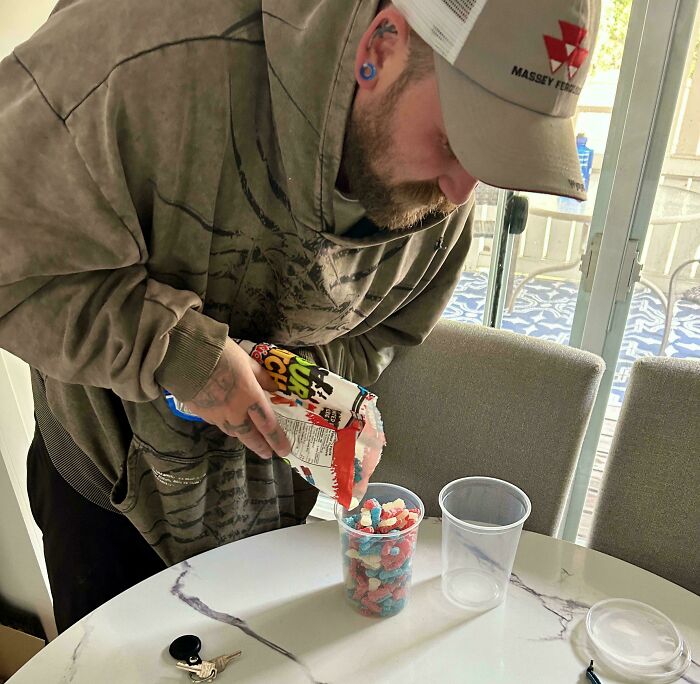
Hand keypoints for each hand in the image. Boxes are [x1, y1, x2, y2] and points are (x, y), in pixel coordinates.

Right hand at [183, 338, 290, 458]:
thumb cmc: (221, 353)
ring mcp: (216, 414)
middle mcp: (235, 411)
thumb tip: (273, 387)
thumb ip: (261, 376)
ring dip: (244, 437)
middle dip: (261, 446)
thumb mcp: (247, 360)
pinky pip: (218, 423)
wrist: (184, 357)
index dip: (277, 439)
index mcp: (250, 397)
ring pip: (233, 431)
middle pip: (250, 435)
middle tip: (268, 454)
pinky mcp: (200, 413)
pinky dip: (227, 425)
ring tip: (250, 440)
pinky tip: (228, 423)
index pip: (268, 424)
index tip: (285, 450)